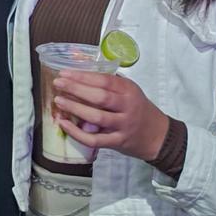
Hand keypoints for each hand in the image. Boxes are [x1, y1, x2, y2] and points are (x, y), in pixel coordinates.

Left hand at [52, 70, 171, 161]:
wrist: (158, 135)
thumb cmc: (139, 110)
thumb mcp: (132, 92)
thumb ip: (112, 84)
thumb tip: (82, 74)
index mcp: (129, 90)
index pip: (104, 80)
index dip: (83, 76)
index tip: (65, 73)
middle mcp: (127, 106)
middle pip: (100, 96)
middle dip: (76, 89)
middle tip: (58, 83)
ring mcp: (123, 125)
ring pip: (97, 117)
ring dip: (76, 108)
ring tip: (59, 101)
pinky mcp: (118, 142)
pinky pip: (95, 139)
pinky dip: (77, 133)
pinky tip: (64, 124)